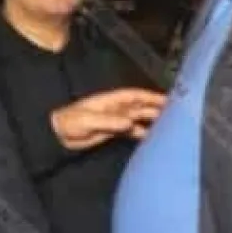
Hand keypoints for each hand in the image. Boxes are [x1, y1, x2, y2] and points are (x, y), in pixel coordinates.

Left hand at [50, 88, 165, 149]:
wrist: (58, 136)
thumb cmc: (69, 122)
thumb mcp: (88, 119)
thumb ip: (109, 120)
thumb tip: (129, 122)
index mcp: (109, 100)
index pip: (134, 95)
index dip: (149, 96)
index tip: (165, 99)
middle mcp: (114, 108)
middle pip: (139, 106)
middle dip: (155, 108)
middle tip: (173, 113)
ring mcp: (114, 119)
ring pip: (137, 118)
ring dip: (150, 121)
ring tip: (167, 125)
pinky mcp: (111, 131)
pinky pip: (130, 130)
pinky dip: (141, 132)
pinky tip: (151, 137)